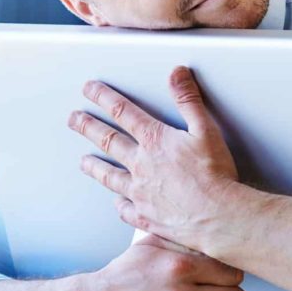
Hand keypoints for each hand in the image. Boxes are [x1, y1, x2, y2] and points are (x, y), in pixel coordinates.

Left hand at [68, 66, 238, 248]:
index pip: (122, 111)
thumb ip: (188, 100)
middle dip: (88, 127)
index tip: (89, 89)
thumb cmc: (215, 174)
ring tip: (83, 161)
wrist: (217, 215)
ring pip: (109, 176)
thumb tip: (177, 74)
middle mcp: (141, 165)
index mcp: (154, 140)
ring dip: (94, 166)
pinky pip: (125, 209)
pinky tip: (116, 203)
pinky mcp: (145, 216)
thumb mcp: (206, 128)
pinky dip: (119, 204)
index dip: (103, 97)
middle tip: (74, 119)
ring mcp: (139, 192)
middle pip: (108, 140)